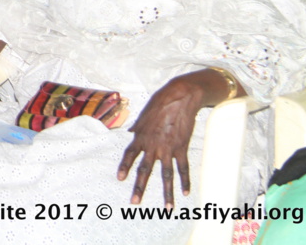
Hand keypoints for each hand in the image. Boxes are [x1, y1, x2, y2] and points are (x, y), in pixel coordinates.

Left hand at [117, 76, 205, 206]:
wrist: (179, 97)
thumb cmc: (160, 103)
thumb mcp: (143, 114)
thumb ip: (138, 127)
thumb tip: (131, 132)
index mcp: (140, 136)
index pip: (129, 155)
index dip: (124, 167)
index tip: (120, 178)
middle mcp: (152, 145)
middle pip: (144, 170)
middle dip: (139, 187)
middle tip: (134, 202)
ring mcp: (167, 148)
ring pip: (166, 175)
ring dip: (167, 193)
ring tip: (167, 207)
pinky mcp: (181, 148)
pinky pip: (183, 168)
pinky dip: (185, 181)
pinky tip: (185, 192)